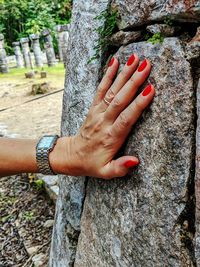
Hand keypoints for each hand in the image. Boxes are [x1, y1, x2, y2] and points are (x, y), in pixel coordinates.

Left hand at [53, 55, 154, 178]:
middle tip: (146, 65)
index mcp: (110, 137)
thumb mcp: (105, 173)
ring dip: (123, 74)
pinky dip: (107, 75)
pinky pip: (100, 89)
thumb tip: (135, 160)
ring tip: (135, 58)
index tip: (150, 89)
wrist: (71, 156)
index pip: (126, 118)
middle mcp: (104, 121)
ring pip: (111, 91)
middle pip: (120, 99)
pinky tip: (114, 62)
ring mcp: (97, 112)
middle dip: (134, 81)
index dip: (138, 104)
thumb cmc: (91, 164)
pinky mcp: (93, 108)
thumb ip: (119, 168)